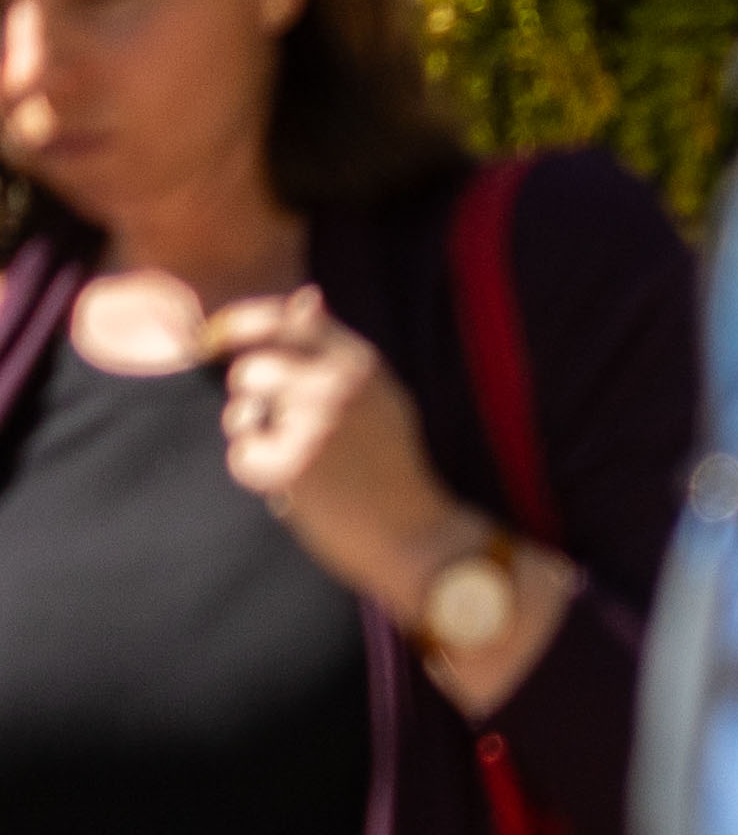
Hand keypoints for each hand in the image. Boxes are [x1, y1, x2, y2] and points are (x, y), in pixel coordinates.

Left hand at [204, 294, 486, 689]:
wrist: (420, 539)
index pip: (280, 320)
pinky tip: (299, 488)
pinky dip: (262, 477)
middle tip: (285, 429)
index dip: (241, 328)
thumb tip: (306, 295)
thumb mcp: (379, 395)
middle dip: (253, 399)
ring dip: (254, 436)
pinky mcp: (293, 465)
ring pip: (240, 412)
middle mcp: (339, 384)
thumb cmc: (392, 466)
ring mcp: (316, 424)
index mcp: (361, 361)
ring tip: (299, 458)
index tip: (221, 345)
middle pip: (249, 369)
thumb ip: (335, 348)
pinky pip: (242, 457)